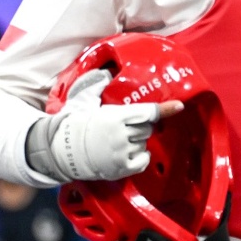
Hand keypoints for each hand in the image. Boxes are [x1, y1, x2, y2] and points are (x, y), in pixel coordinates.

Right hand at [48, 69, 182, 181]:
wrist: (60, 150)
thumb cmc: (75, 123)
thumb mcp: (84, 101)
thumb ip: (96, 86)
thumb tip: (105, 73)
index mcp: (116, 116)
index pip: (146, 111)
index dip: (164, 109)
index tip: (179, 106)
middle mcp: (121, 135)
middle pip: (147, 128)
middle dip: (138, 126)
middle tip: (121, 127)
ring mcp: (122, 152)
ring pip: (144, 144)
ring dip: (136, 142)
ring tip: (116, 141)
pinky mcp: (121, 168)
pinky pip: (143, 160)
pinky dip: (138, 157)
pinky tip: (124, 153)